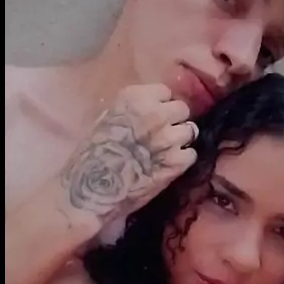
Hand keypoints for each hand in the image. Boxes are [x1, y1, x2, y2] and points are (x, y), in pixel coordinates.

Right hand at [60, 84, 197, 218]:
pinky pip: (191, 154)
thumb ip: (131, 111)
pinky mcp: (177, 162)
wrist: (93, 191)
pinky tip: (169, 166)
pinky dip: (183, 160)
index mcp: (134, 98)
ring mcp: (168, 137)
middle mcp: (155, 113)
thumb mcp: (106, 120)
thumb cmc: (92, 156)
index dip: (161, 105)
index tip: (155, 116)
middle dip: (174, 121)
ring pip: (190, 130)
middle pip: (182, 109)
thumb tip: (148, 109)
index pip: (164, 92)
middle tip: (163, 135)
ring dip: (181, 140)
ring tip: (167, 152)